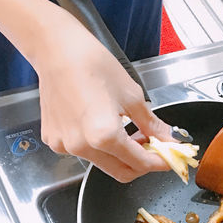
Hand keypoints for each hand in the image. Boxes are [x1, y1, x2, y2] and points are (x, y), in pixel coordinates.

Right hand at [34, 7, 171, 181]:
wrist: (58, 51)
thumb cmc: (92, 65)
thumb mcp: (132, 95)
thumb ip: (151, 124)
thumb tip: (167, 139)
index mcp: (103, 135)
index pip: (140, 163)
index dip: (159, 163)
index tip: (168, 159)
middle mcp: (81, 146)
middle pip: (121, 172)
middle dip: (141, 164)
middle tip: (152, 147)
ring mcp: (65, 145)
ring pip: (102, 164)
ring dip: (120, 155)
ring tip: (129, 133)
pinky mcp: (54, 139)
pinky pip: (83, 153)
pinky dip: (99, 147)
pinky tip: (104, 126)